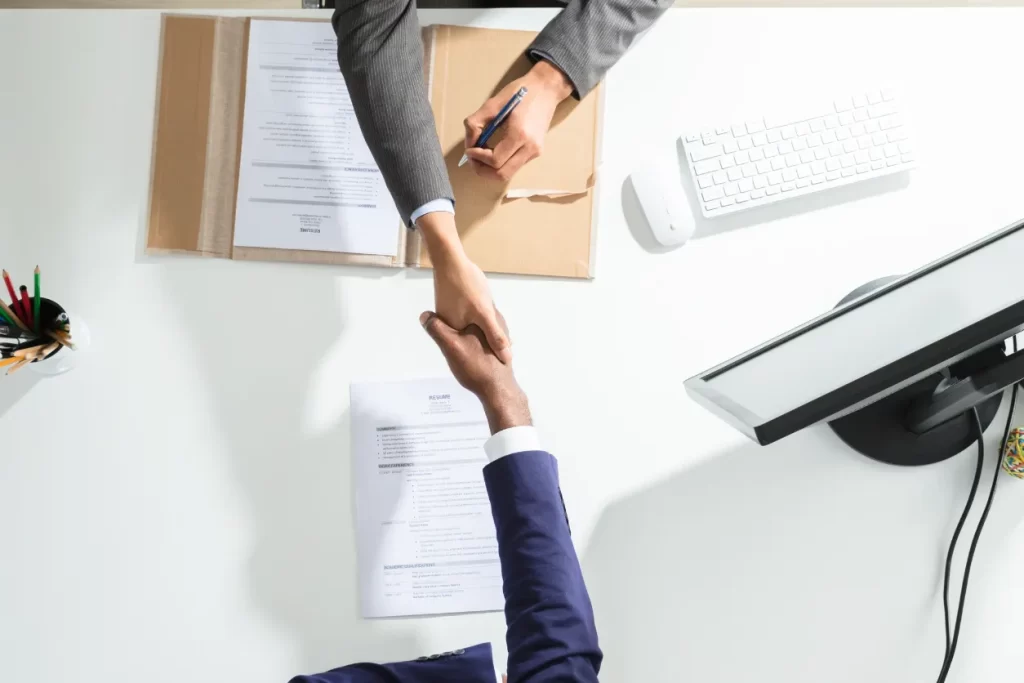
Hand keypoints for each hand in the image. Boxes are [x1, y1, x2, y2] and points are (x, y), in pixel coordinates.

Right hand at [417, 212, 511, 363]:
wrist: (450, 258)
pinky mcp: (451, 303)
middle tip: (507, 341)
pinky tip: (484, 306)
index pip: (478, 348)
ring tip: (497, 324)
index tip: (507, 355)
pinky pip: (469, 314)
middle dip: (488, 338)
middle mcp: (448, 326)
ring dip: (483, 325)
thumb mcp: (484, 313)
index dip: (493, 352)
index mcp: (453, 333)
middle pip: (474, 337)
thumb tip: (507, 358)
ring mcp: (448, 314)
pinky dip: (477, 313)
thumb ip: (495, 335)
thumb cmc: (467, 287)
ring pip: (472, 325)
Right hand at [419, 311, 530, 433]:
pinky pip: (482, 340)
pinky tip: (468, 354)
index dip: (452, 307)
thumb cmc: (475, 366)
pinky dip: (473, 343)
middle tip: (448, 335)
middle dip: (459, 322)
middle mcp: (498, 324)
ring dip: (466, 333)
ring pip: (477, 329)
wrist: (497, 392)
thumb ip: (436, 328)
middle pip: (472, 316)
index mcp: (487, 318)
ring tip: (457, 346)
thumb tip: (425, 314)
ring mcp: (501, 338)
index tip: (443, 313)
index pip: (468, 303)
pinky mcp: (499, 350)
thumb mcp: (450, 345)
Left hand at [463, 60, 572, 182]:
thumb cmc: (520, 92)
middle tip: (472, 158)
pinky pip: (514, 166)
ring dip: (490, 169)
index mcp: (520, 134)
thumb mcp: (493, 103)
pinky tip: (492, 152)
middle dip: (482, 170)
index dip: (478, 158)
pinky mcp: (535, 152)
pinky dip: (499, 164)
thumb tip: (470, 144)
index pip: (495, 160)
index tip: (469, 149)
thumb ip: (476, 123)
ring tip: (481, 155)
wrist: (546, 89)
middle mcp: (530, 148)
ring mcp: (534, 152)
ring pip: (508, 174)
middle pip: (502, 175)